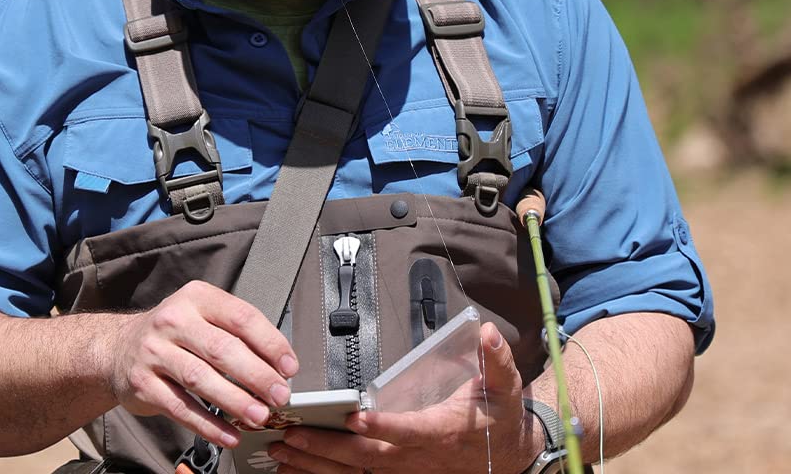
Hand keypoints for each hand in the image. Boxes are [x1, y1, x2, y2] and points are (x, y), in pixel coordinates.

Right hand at [98, 280, 298, 447]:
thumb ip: (235, 333)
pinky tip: (229, 434)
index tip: (289, 366)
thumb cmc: (174, 333)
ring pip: (201, 379)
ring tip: (259, 416)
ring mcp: (155, 351)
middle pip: (222, 349)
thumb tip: (277, 365)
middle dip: (257, 375)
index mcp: (197, 297)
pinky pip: (180, 408)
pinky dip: (208, 424)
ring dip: (235, 401)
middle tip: (280, 395)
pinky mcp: (143, 383)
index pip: (241, 317)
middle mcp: (174, 319)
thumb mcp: (202, 315)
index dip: (269, 343)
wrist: (119, 347)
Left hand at [267, 323, 540, 473]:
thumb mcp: (505, 386)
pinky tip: (298, 471)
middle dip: (328, 448)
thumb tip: (488, 332)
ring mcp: (407, 472)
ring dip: (318, 465)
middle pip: (368, 457)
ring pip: (357, 473)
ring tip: (282, 453)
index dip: (382, 426)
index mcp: (441, 431)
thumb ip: (496, 359)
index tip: (355, 416)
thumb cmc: (500, 418)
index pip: (407, 431)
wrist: (509, 456)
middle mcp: (419, 458)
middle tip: (292, 435)